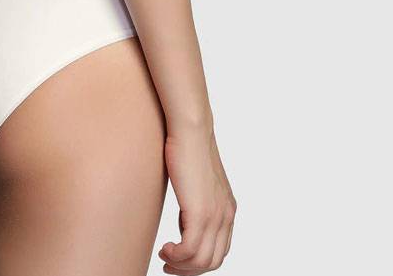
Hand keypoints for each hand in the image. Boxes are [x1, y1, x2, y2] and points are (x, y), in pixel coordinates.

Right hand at [158, 126, 236, 273]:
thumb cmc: (188, 147)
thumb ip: (197, 199)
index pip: (219, 250)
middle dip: (189, 269)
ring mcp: (215, 216)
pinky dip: (176, 256)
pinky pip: (190, 251)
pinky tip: (164, 247)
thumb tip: (185, 215)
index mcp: (227, 209)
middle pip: (212, 261)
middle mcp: (226, 216)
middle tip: (169, 263)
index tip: (179, 258)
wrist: (191, 130)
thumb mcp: (197, 181)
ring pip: (201, 261)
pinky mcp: (201, 213)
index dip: (198, 260)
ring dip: (180, 265)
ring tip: (164, 256)